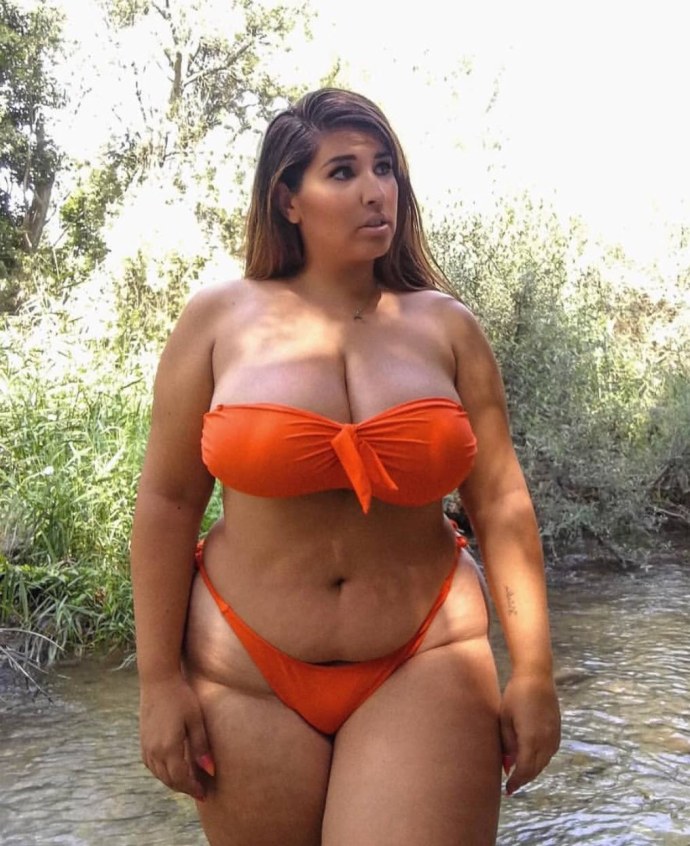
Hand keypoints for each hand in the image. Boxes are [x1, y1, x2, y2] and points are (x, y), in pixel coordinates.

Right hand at [139, 675, 213, 800]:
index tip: (204, 793)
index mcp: (169, 748)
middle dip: (184, 788)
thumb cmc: (180, 697)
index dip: (192, 788)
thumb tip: (209, 769)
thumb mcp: (195, 720)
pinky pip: (151, 765)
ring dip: (172, 781)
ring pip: (158, 774)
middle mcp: (154, 751)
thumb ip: (201, 746)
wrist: (158, 680)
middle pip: (169, 779)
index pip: (181, 778)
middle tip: (198, 790)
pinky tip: (171, 768)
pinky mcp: (142, 740)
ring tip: (187, 782)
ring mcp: (146, 746)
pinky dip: (162, 772)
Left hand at [500, 671, 560, 795]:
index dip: (516, 782)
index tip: (507, 790)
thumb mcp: (505, 719)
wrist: (536, 676)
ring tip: (518, 774)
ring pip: (544, 763)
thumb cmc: (515, 695)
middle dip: (523, 779)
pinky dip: (540, 760)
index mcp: (531, 739)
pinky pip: (549, 753)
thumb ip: (507, 744)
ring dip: (532, 770)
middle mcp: (546, 741)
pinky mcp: (557, 731)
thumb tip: (507, 765)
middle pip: (535, 769)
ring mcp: (554, 736)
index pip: (525, 770)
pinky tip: (530, 759)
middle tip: (511, 785)